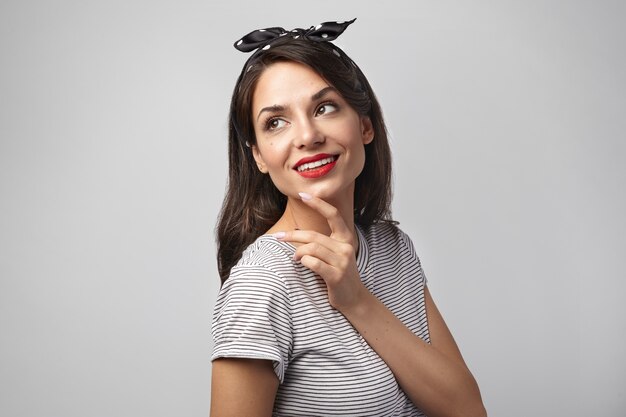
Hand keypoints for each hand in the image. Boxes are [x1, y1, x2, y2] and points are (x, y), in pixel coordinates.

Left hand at [274, 193, 366, 312]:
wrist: (354, 298)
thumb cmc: (338, 272)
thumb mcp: (335, 253)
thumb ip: (322, 241)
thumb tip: (295, 231)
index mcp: (346, 238)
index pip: (333, 215)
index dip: (318, 204)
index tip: (303, 195)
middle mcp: (346, 247)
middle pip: (314, 235)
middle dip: (292, 235)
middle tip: (278, 237)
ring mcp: (343, 262)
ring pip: (312, 248)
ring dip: (298, 253)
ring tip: (295, 258)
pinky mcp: (336, 276)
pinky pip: (313, 263)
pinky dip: (304, 262)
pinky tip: (303, 264)